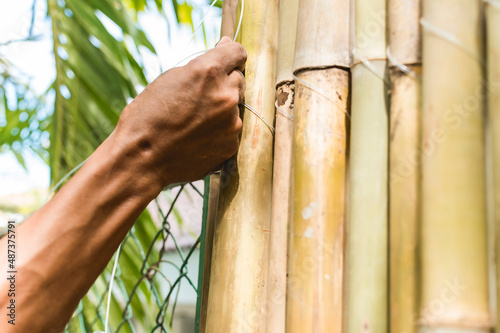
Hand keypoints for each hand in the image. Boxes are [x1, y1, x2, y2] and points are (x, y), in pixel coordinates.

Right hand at [114, 36, 246, 187]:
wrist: (142, 159)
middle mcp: (226, 94)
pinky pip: (231, 130)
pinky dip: (220, 131)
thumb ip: (201, 65)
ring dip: (222, 109)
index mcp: (209, 71)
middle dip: (224, 84)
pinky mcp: (232, 144)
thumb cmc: (148, 116)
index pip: (237, 52)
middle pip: (239, 79)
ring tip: (194, 121)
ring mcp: (232, 122)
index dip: (230, 55)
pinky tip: (198, 137)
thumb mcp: (169, 79)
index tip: (225, 60)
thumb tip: (225, 46)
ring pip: (235, 107)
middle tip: (200, 97)